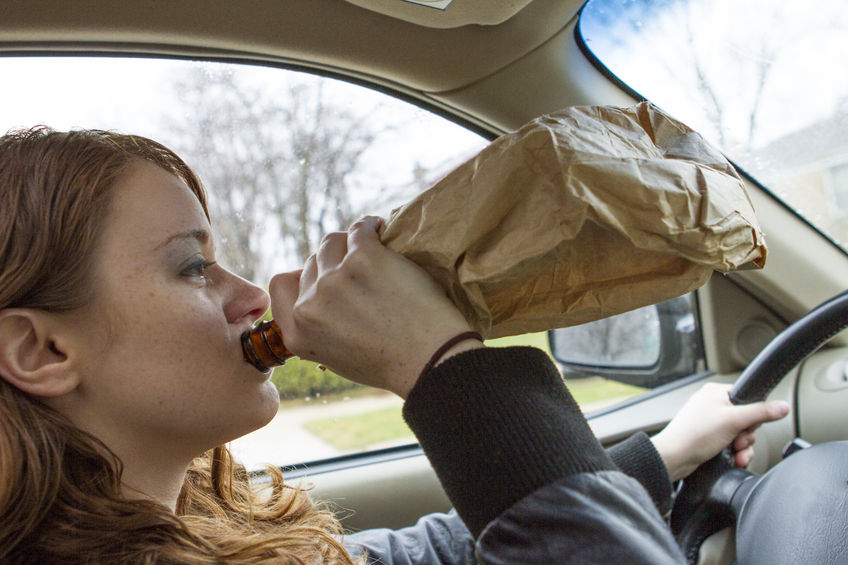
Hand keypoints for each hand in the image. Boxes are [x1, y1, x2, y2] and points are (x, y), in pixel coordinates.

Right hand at [268, 216, 479, 397]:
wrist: (432, 360)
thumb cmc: (392, 361)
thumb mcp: (337, 356)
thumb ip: (317, 325)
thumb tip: (314, 286)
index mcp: (297, 333)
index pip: (281, 283)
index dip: (303, 275)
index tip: (324, 274)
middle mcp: (309, 306)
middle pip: (312, 262)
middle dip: (334, 263)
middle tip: (363, 271)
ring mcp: (334, 280)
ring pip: (333, 242)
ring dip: (351, 243)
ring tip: (374, 250)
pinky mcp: (363, 258)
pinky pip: (360, 229)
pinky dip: (371, 226)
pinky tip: (382, 231)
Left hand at [650, 383, 789, 480]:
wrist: (674, 457)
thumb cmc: (695, 434)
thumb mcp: (734, 420)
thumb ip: (761, 412)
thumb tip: (783, 406)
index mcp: (716, 392)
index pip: (749, 397)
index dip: (753, 414)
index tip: (749, 424)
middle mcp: (713, 404)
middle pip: (747, 418)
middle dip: (747, 435)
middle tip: (738, 440)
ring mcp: (711, 422)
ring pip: (742, 433)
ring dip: (744, 447)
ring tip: (735, 452)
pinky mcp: (710, 438)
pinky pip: (732, 443)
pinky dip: (736, 453)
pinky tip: (735, 459)